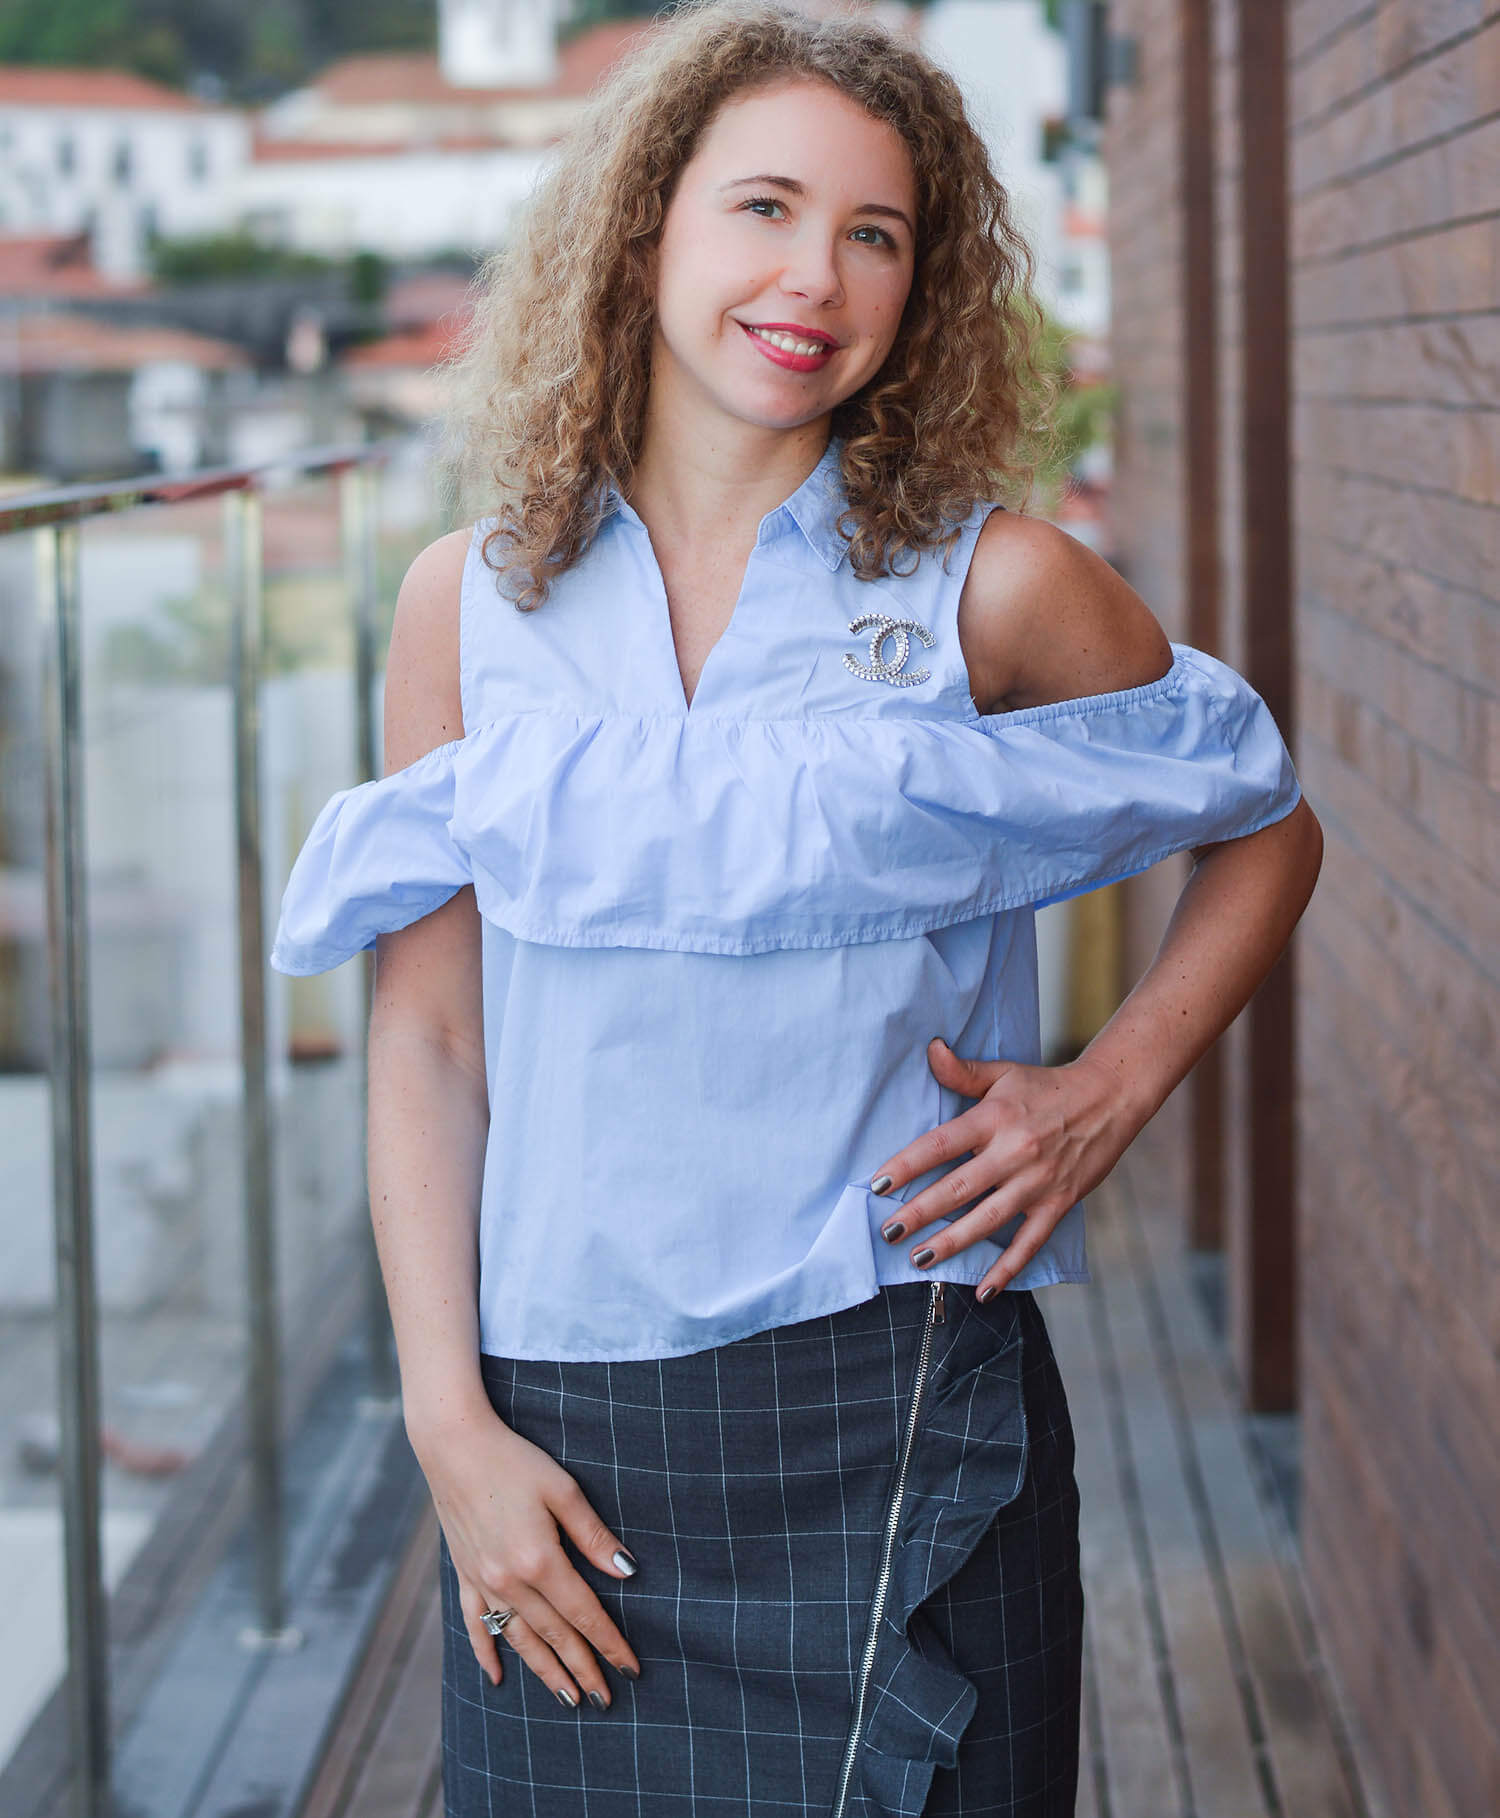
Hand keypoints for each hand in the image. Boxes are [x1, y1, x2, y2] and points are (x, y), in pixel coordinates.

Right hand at [412, 1404, 641, 1707]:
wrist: (453, 1444)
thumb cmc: (514, 1460)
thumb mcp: (563, 1489)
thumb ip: (593, 1535)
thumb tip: (627, 1572)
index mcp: (540, 1560)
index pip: (584, 1614)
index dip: (609, 1643)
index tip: (630, 1669)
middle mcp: (509, 1580)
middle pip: (554, 1635)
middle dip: (582, 1669)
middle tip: (604, 1700)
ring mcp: (482, 1580)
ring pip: (519, 1639)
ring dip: (544, 1671)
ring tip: (567, 1699)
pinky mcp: (463, 1573)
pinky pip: (475, 1623)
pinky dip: (486, 1652)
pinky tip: (496, 1677)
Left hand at [870, 1037, 1144, 1298]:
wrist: (1109, 1099)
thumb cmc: (1047, 1087)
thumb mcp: (1003, 1074)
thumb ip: (963, 1072)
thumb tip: (930, 1049)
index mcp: (994, 1119)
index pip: (941, 1144)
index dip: (908, 1164)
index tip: (879, 1183)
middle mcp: (1013, 1152)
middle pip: (958, 1188)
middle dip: (919, 1212)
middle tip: (888, 1231)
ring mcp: (1037, 1182)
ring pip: (987, 1220)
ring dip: (952, 1243)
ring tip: (919, 1258)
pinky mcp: (1058, 1203)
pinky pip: (1029, 1243)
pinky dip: (1007, 1270)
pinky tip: (983, 1293)